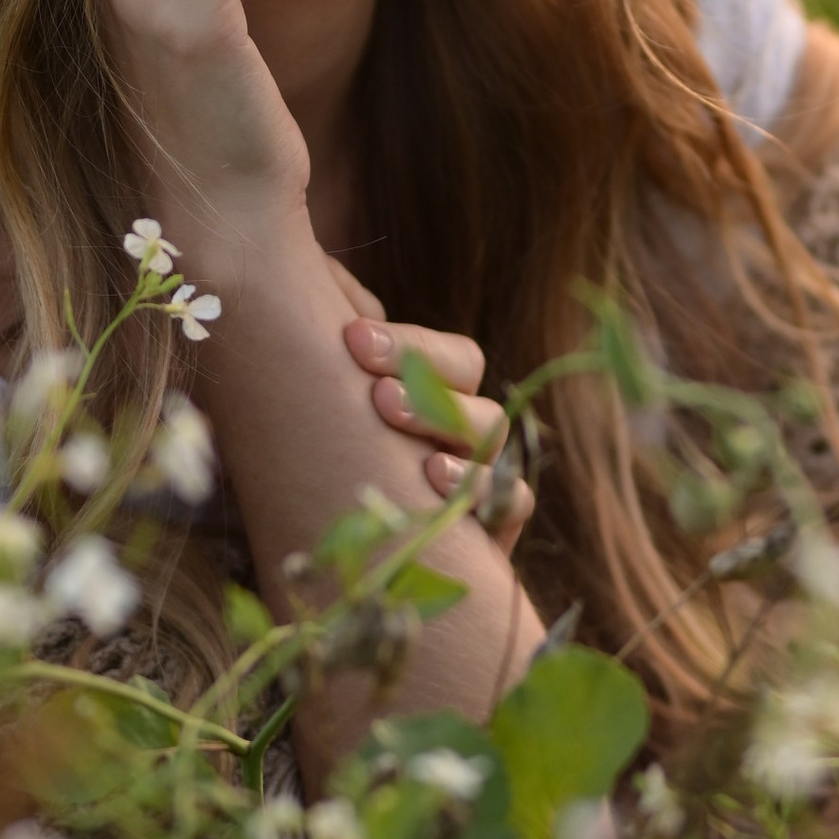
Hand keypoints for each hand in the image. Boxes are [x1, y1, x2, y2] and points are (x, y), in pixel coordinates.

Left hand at [327, 255, 534, 556]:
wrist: (328, 549)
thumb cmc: (329, 450)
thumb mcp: (326, 388)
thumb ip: (334, 326)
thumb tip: (331, 289)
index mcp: (438, 389)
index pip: (451, 355)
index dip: (406, 344)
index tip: (351, 339)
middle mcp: (466, 425)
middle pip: (473, 390)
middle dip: (426, 387)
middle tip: (377, 395)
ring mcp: (483, 474)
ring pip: (494, 436)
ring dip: (453, 433)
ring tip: (413, 446)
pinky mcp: (489, 530)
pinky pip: (511, 501)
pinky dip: (485, 491)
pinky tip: (435, 485)